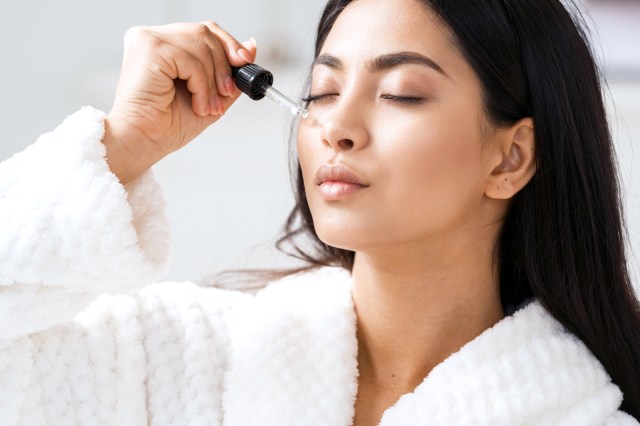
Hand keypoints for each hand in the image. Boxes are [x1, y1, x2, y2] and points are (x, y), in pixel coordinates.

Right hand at [103, 22, 256, 183]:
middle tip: (226, 93)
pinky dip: (202, 86)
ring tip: (207, 107)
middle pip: (205, 32)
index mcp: (164, 44)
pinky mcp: (149, 49)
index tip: (244, 61)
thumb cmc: (167, 124)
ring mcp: (148, 40)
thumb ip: (229, 71)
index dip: (227, 43)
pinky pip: (191, 60)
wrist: (145, 142)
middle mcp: (152, 37)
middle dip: (224, 66)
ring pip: (201, 45)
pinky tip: (197, 104)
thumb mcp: (211, 95)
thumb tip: (250, 45)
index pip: (203, 30)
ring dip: (212, 82)